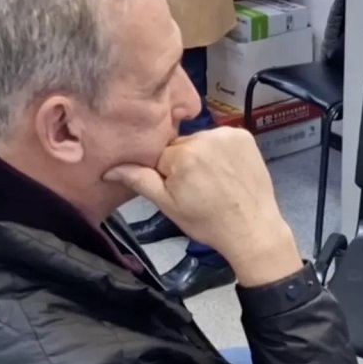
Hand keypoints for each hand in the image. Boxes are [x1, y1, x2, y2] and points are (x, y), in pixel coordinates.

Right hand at [104, 127, 302, 285]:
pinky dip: (221, 150)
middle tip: (198, 188)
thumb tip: (109, 169)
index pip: (160, 155)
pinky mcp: (245, 135)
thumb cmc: (207, 222)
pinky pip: (220, 138)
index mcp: (182, 154)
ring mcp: (228, 134)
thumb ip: (139, 181)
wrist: (253, 229)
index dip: (166, 174)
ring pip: (200, 140)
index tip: (180, 191)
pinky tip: (227, 171)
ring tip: (214, 181)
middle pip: (180, 145)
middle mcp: (205, 136)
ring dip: (202, 155)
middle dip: (183, 162)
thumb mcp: (168, 205)